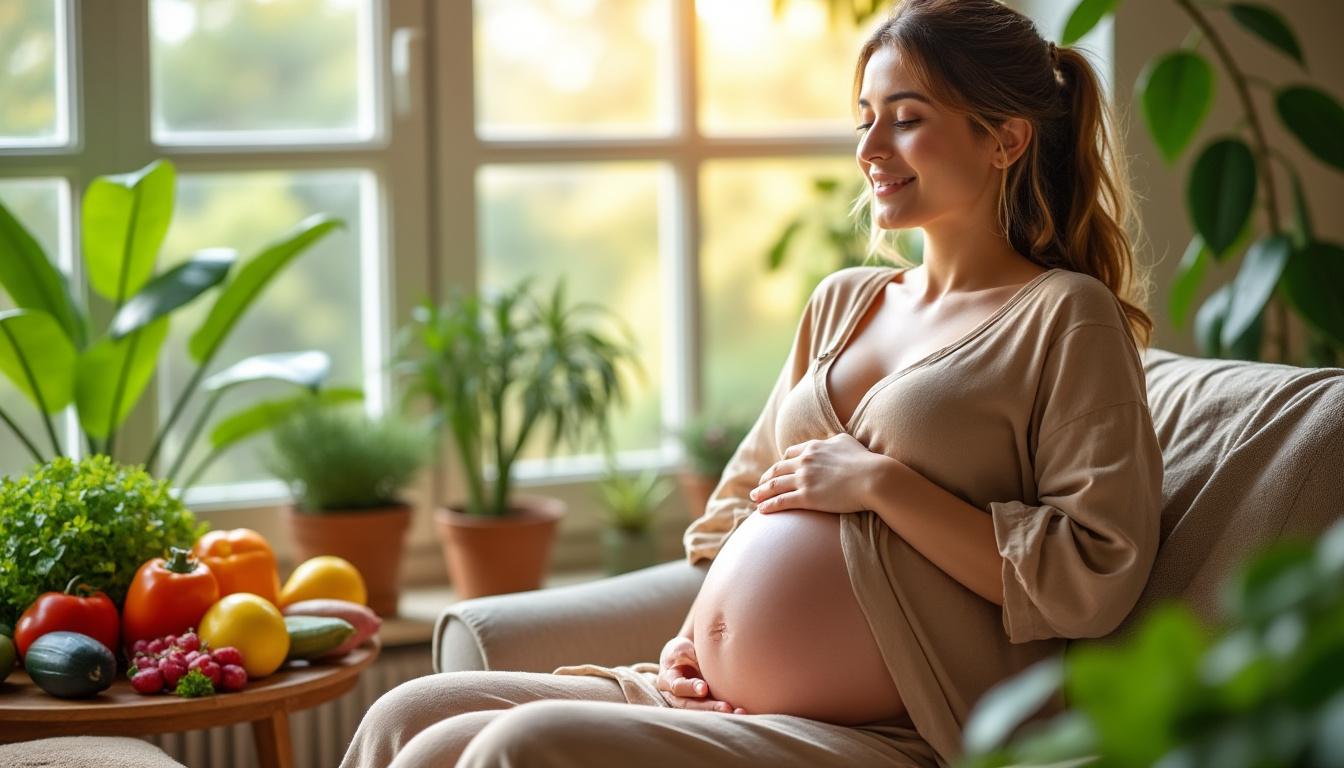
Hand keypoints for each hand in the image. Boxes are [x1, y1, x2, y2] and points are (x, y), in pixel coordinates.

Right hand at [656, 636, 745, 713]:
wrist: (685, 659)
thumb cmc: (680, 652)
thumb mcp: (680, 648)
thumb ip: (687, 654)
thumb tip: (699, 659)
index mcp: (668, 681)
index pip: (678, 687)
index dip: (690, 688)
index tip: (704, 688)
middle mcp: (678, 697)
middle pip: (692, 706)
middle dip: (709, 708)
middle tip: (726, 708)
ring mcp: (692, 703)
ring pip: (704, 712)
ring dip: (720, 713)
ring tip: (738, 712)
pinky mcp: (705, 705)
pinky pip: (714, 711)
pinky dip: (727, 712)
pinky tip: (741, 711)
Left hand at [750, 433, 888, 514]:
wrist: (874, 478)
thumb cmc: (865, 461)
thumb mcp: (846, 442)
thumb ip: (833, 441)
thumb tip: (830, 442)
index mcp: (813, 447)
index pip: (790, 453)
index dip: (781, 462)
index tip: (777, 469)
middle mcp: (804, 461)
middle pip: (778, 469)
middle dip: (766, 477)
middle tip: (760, 484)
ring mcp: (804, 479)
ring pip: (775, 485)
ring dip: (762, 492)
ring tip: (754, 497)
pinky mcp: (807, 497)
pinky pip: (782, 501)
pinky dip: (769, 505)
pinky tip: (761, 510)